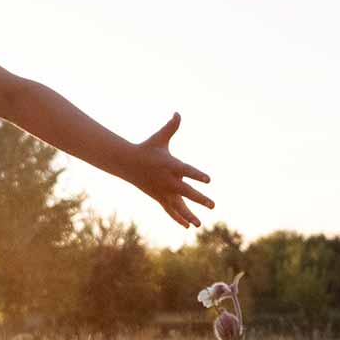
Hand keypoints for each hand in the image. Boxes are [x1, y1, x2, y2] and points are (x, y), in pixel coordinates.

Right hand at [127, 113, 213, 227]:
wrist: (127, 163)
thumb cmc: (146, 149)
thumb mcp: (159, 138)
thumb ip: (171, 127)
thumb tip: (178, 113)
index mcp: (170, 164)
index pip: (186, 170)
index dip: (197, 174)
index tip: (209, 180)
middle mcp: (167, 180)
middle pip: (185, 191)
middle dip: (199, 198)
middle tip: (213, 205)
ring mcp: (162, 191)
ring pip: (177, 206)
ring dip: (189, 215)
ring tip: (200, 224)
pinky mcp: (159, 197)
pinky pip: (170, 210)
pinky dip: (178, 218)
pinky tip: (188, 226)